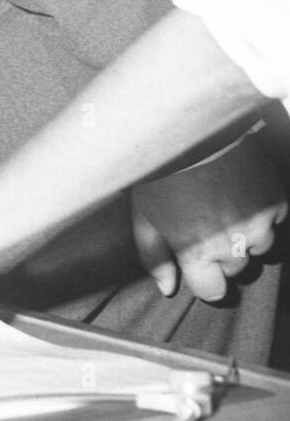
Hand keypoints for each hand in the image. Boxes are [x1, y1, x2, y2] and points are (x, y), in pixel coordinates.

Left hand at [130, 134, 285, 301]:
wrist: (193, 129)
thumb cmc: (161, 174)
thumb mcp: (144, 216)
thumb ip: (154, 258)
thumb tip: (167, 289)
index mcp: (198, 251)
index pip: (213, 291)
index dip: (203, 279)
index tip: (195, 263)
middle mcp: (234, 243)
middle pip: (235, 268)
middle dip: (221, 254)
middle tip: (202, 223)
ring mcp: (261, 222)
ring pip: (258, 246)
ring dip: (244, 235)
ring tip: (221, 206)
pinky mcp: (278, 200)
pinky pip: (274, 220)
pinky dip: (260, 212)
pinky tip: (238, 193)